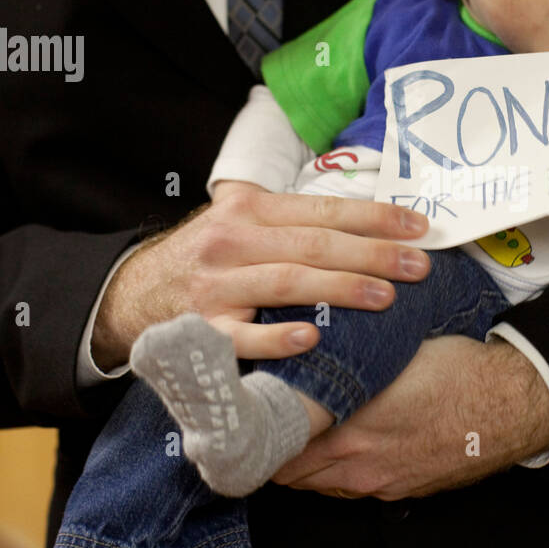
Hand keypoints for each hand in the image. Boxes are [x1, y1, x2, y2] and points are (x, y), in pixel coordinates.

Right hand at [91, 184, 430, 368]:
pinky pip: (243, 336)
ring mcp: (216, 286)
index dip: (375, 217)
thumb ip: (290, 219)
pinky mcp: (201, 328)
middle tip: (419, 265)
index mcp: (249, 209)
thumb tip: (367, 220)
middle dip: (374, 254)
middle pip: (315, 244)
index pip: (323, 209)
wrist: (129, 295)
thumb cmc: (205, 259)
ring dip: (342, 289)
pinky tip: (313, 338)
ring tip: (387, 297)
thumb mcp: (239, 222)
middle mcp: (232, 240)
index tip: (419, 227)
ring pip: (288, 282)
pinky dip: (277, 337)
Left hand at [271, 335, 548, 500]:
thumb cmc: (459, 372)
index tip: (254, 412)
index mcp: (353, 433)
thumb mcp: (394, 355)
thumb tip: (310, 350)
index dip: (263, 431)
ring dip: (309, 466)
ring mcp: (384, 485)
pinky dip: (341, 474)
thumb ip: (347, 363)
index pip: (281, 449)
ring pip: (323, 487)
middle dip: (278, 453)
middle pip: (293, 477)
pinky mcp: (405, 490)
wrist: (515, 404)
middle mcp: (362, 468)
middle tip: (270, 425)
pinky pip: (356, 490)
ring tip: (304, 435)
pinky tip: (348, 447)